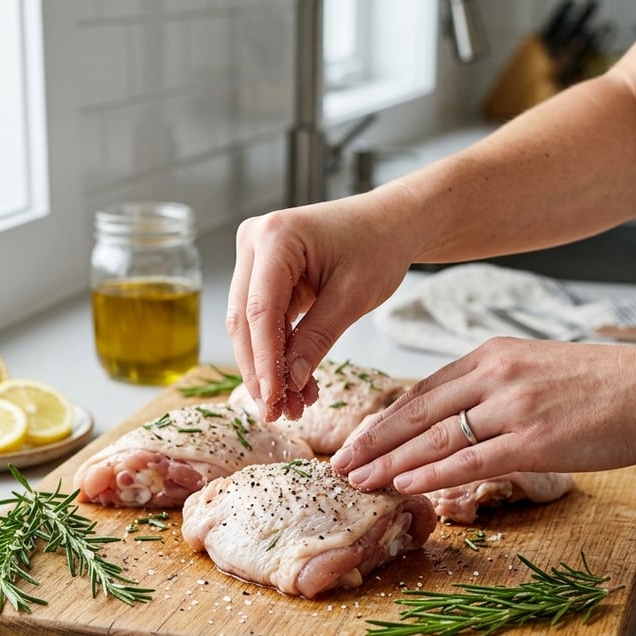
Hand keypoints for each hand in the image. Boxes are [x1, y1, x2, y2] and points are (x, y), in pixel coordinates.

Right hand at [227, 192, 417, 419]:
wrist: (390, 223)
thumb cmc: (379, 245)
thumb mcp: (354, 296)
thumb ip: (318, 338)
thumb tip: (291, 382)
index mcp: (275, 236)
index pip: (260, 310)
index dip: (264, 361)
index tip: (272, 400)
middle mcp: (254, 240)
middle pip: (245, 319)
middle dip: (260, 371)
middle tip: (275, 412)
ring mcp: (254, 257)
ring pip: (249, 326)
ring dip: (268, 368)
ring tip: (290, 406)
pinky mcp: (262, 274)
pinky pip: (264, 321)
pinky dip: (279, 353)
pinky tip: (296, 385)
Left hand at [330, 336, 635, 492]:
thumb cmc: (606, 384)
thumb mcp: (538, 367)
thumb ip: (495, 387)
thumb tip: (459, 414)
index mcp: (491, 356)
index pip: (422, 392)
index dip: (384, 420)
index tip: (358, 441)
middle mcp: (495, 376)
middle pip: (416, 413)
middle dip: (373, 442)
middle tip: (341, 466)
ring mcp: (513, 407)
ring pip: (435, 438)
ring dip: (390, 462)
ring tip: (359, 481)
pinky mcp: (535, 440)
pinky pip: (471, 459)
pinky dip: (433, 473)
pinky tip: (405, 485)